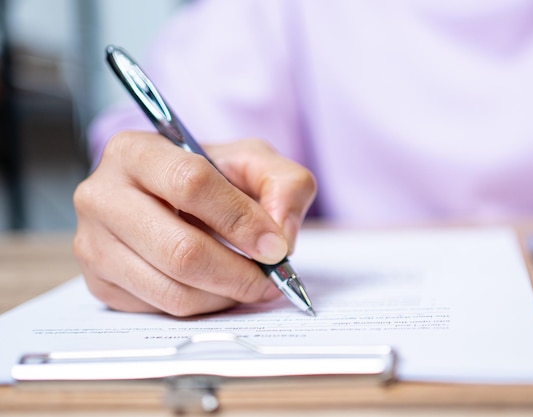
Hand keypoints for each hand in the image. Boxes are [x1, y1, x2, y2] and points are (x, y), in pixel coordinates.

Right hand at [73, 131, 315, 315]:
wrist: (167, 196)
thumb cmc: (209, 176)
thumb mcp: (254, 162)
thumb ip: (284, 185)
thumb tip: (281, 239)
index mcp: (136, 151)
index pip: (190, 184)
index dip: (240, 220)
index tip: (274, 245)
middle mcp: (102, 195)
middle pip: (180, 249)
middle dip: (238, 272)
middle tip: (271, 278)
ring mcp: (93, 243)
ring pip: (172, 289)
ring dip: (225, 294)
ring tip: (250, 282)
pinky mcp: (99, 282)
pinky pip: (161, 309)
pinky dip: (203, 306)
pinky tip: (218, 287)